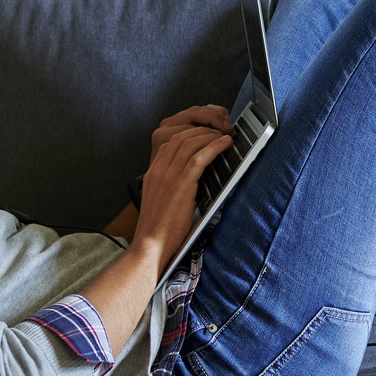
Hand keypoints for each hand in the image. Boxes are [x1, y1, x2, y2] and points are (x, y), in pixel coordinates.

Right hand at [135, 112, 230, 259]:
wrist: (150, 244)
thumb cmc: (158, 230)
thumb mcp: (160, 201)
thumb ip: (170, 186)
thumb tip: (193, 180)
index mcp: (153, 172)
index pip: (171, 141)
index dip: (190, 134)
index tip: (205, 135)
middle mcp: (158, 170)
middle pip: (181, 137)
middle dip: (203, 130)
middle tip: (219, 132)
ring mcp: (168, 175)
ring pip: (190, 143)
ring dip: (211, 136)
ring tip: (225, 136)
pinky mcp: (180, 184)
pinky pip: (199, 158)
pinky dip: (214, 147)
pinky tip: (225, 144)